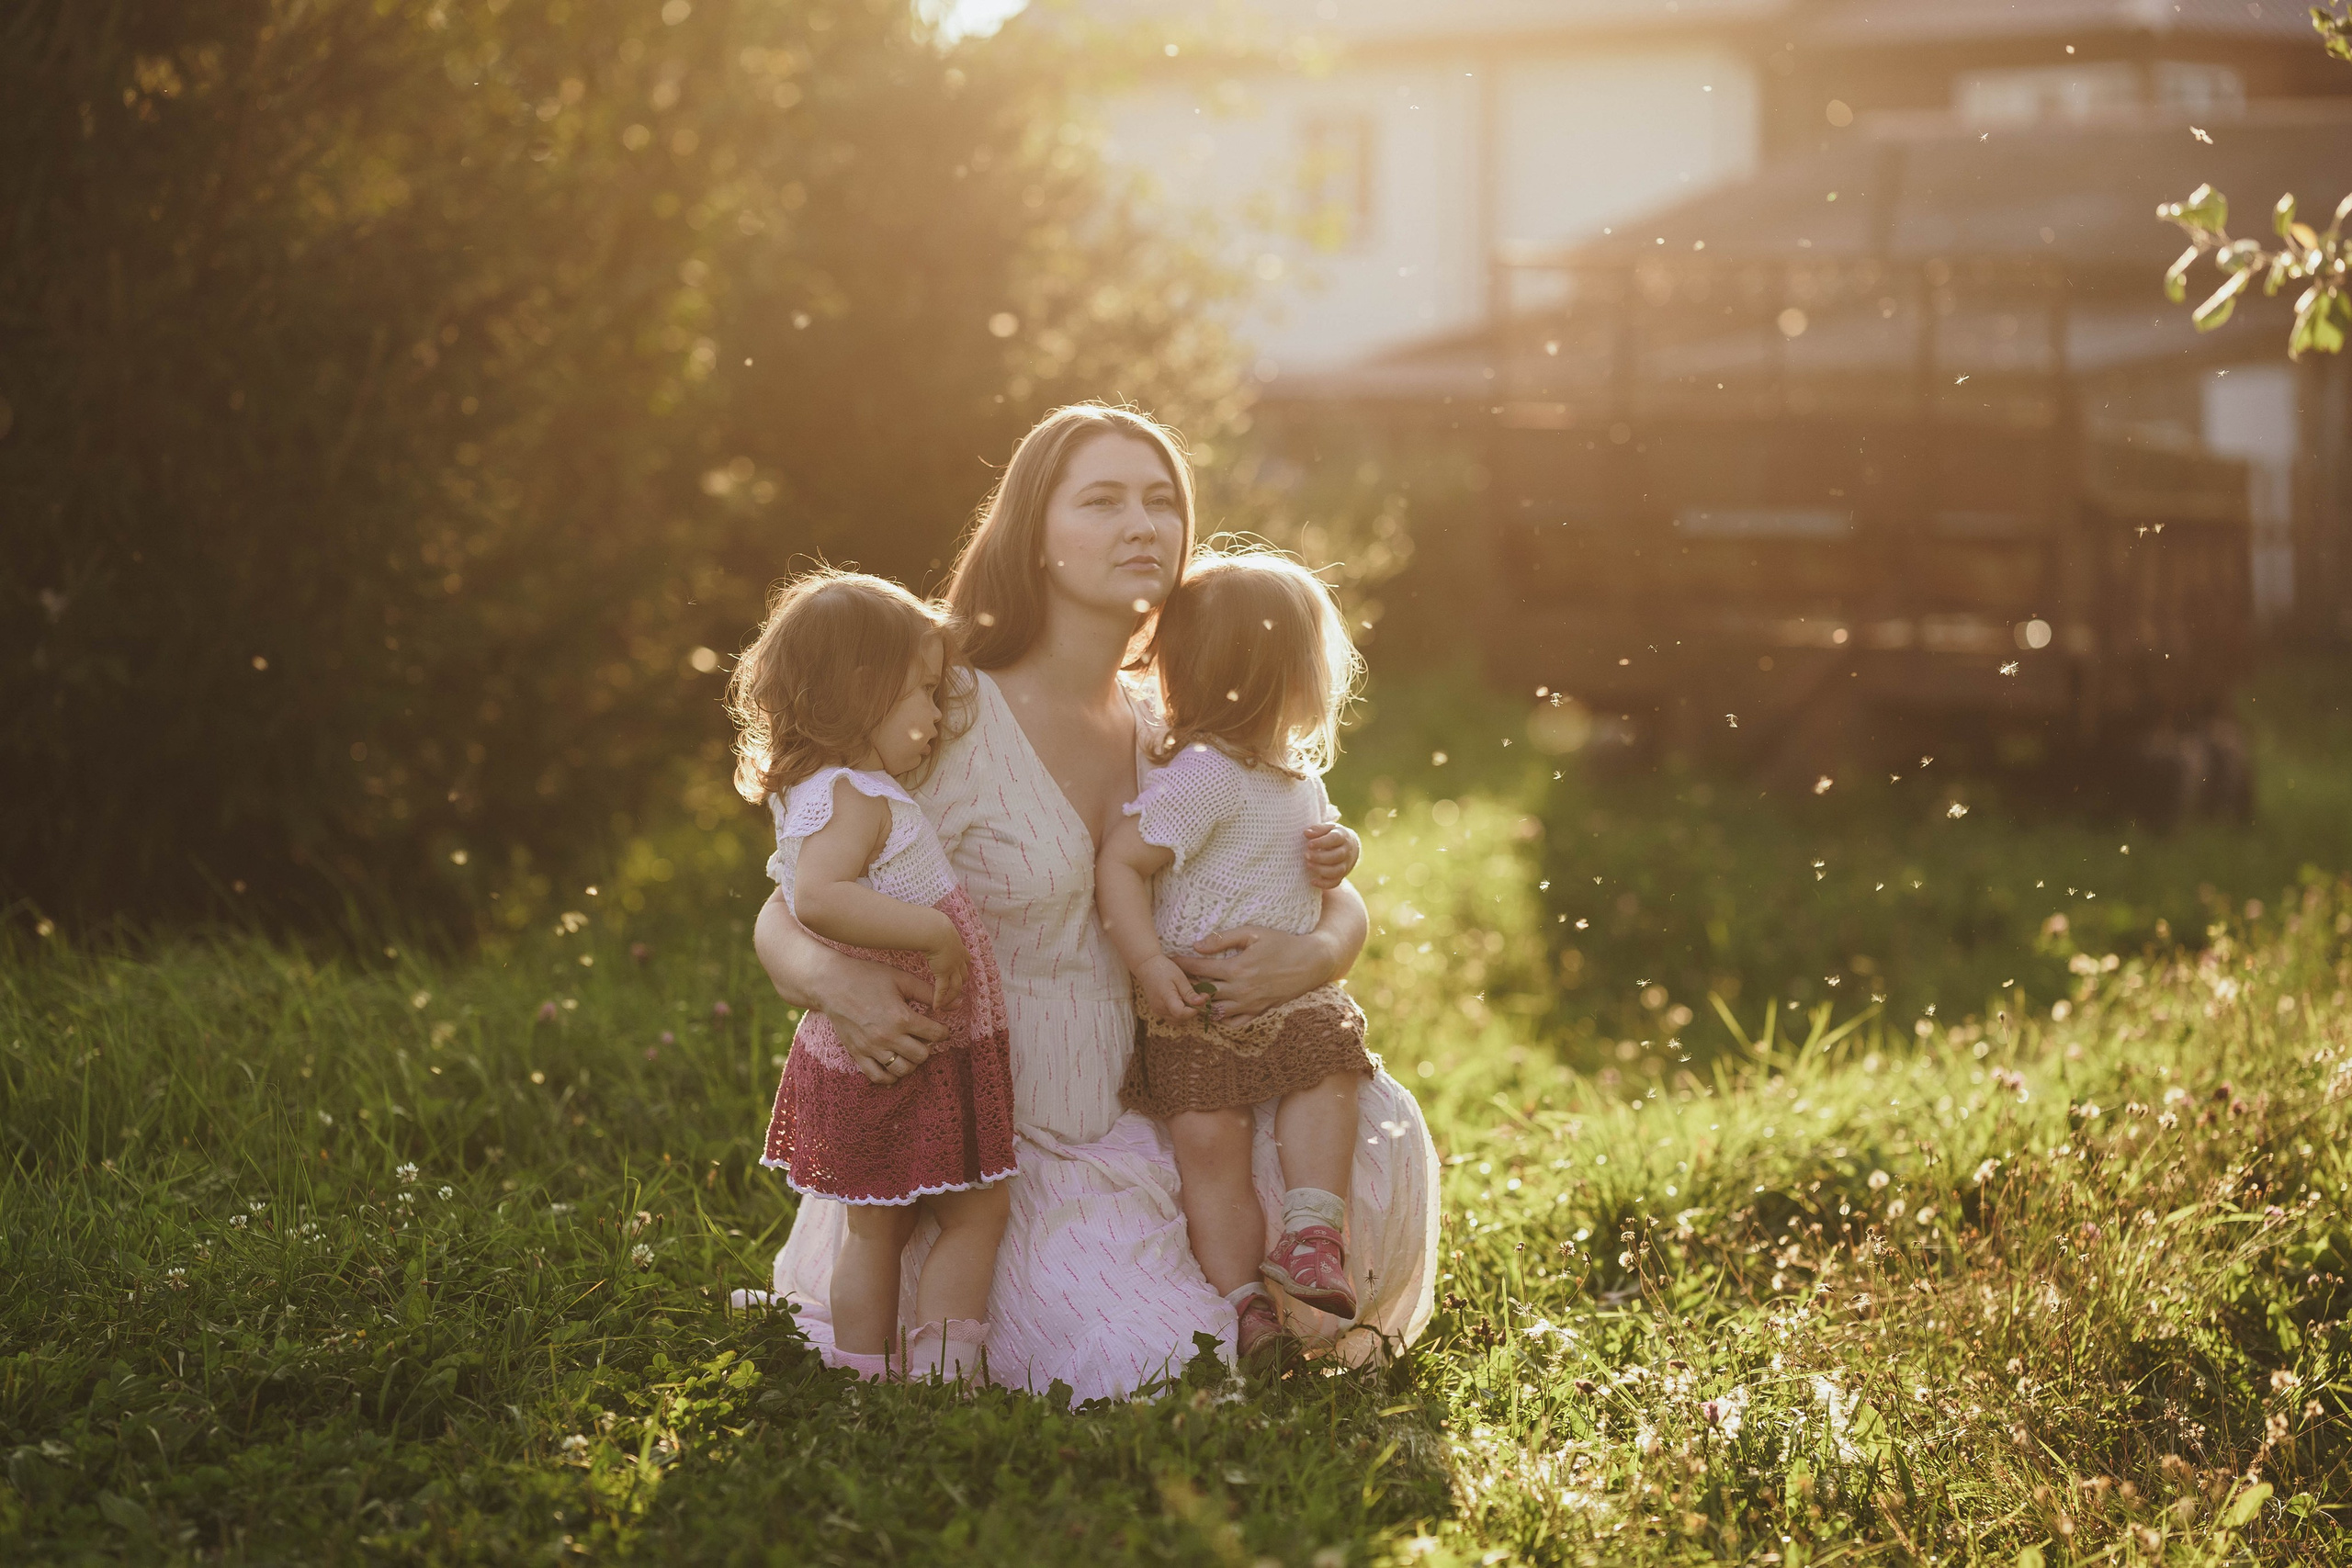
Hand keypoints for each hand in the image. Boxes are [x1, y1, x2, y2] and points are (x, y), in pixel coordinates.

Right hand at [824, 961, 948, 1084]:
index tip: (940, 1028)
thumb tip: (958, 1003)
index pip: (936, 1035)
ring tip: (909, 1049)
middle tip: (923, 1037)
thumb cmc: (867, 977)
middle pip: (922, 1055)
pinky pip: (878, 1077)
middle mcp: (887, 1037)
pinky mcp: (857, 1054)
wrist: (831, 984)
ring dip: (911, 1062)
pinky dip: (890, 1076)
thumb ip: (929, 993)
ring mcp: (871, 1048)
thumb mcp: (901, 979)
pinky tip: (894, 1064)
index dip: (944, 1031)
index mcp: (901, 1017)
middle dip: (928, 1046)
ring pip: (902, 1070)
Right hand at [923, 917, 970, 1013]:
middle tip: (956, 991)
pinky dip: (939, 999)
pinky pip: (942, 990)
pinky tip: (936, 1007)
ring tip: (945, 1003)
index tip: (959, 971)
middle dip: (961, 983)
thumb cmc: (931, 924)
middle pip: (963, 974)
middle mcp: (958, 958)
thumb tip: (927, 928)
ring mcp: (952, 967)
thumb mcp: (937, 928)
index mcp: (957, 946)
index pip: (965, 958)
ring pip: (956, 986)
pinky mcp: (944, 973)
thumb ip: (935, 932)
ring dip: (951, 996)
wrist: (933, 929)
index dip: (963, 966)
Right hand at [1136, 954, 1203, 1022]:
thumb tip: (1201, 1003)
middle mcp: (1160, 1008)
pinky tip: (1184, 1001)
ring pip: (1178, 1020)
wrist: (1147, 966)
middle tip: (1202, 996)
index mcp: (1166, 997)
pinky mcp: (1158, 1011)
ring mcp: (1158, 1011)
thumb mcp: (1179, 977)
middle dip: (1194, 1010)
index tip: (1203, 998)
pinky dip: (1181, 1012)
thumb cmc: (1164, 969)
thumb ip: (1189, 992)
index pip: (1181, 1014)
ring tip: (1192, 999)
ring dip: (1188, 1013)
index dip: (1195, 1010)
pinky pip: (1172, 1017)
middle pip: (1181, 1019)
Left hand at [1169, 925, 1334, 1027]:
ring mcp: (1250, 1004)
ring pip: (1215, 1012)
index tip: (1170, 960)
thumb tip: (1196, 944)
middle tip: (1176, 980)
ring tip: (1192, 996)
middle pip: (1203, 993)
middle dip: (1187, 986)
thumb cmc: (1282, 943)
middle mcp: (1240, 990)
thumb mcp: (1254, 933)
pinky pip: (1234, 1023)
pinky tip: (1215, 1009)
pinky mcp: (1259, 1012)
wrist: (1311, 963)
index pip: (1200, 968)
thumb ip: (1223, 938)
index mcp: (1237, 968)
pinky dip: (1221, 1020)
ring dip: (1202, 1005)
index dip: (1182, 964)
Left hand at [1302, 821, 1359, 890]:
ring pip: (1337, 871)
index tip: (1309, 844)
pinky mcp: (1342, 875)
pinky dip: (1324, 884)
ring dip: (1321, 870)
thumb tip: (1306, 833)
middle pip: (1337, 856)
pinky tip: (1312, 881)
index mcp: (1343, 836)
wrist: (1350, 846)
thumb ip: (1317, 829)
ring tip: (1308, 865)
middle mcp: (1346, 851)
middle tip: (1306, 855)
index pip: (1335, 839)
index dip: (1322, 842)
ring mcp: (1345, 865)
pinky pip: (1335, 882)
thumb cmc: (1333, 835)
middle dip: (1320, 857)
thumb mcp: (1328, 828)